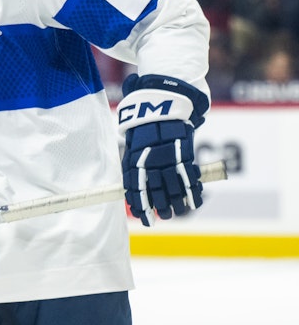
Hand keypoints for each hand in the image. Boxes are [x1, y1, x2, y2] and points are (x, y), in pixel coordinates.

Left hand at [118, 74, 208, 226]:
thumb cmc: (143, 128)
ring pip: (173, 187)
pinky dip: (193, 191)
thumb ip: (132, 166)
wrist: (161, 106)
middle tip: (162, 217)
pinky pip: (189, 177)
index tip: (143, 218)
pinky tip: (194, 203)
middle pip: (155, 190)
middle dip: (159, 207)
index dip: (139, 204)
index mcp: (134, 159)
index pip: (135, 187)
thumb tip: (130, 191)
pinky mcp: (184, 154)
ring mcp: (167, 158)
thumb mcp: (131, 145)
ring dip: (176, 203)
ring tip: (177, 213)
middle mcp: (150, 161)